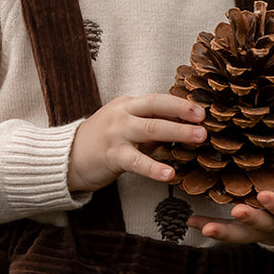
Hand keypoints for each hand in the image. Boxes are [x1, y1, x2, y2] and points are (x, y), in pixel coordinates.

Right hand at [68, 94, 207, 191]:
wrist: (67, 156)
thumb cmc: (103, 140)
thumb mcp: (126, 124)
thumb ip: (150, 124)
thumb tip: (185, 126)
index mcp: (128, 104)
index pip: (157, 99)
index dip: (180, 103)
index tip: (202, 109)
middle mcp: (123, 115)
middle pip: (156, 109)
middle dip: (183, 114)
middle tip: (205, 122)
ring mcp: (116, 134)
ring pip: (150, 130)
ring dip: (177, 132)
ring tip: (198, 139)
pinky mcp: (111, 155)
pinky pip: (136, 161)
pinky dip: (154, 167)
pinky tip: (169, 174)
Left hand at [189, 153, 273, 246]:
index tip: (264, 196)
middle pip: (263, 226)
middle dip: (249, 219)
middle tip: (235, 211)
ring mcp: (263, 233)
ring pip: (242, 235)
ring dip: (223, 232)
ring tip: (204, 227)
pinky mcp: (250, 233)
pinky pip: (229, 233)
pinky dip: (211, 227)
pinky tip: (192, 222)